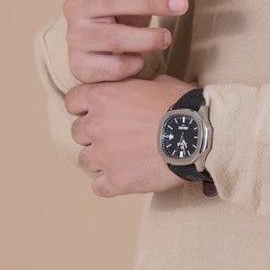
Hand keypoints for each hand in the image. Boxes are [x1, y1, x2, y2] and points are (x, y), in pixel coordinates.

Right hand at [61, 0, 187, 83]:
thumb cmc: (120, 11)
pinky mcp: (80, 65)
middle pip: (112, 0)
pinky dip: (134, 63)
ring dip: (147, 38)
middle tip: (181, 4)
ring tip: (166, 37)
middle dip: (149, 2)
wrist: (99, 49)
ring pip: (114, 37)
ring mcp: (75, 36)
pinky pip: (114, 66)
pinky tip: (140, 59)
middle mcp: (75, 6)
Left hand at [63, 72, 197, 196]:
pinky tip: (123, 178)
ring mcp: (104, 155)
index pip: (73, 101)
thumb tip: (136, 89)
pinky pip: (99, 187)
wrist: (197, 135)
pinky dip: (108, 183)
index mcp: (102, 97)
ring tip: (121, 158)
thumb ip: (135, 86)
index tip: (95, 112)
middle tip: (115, 136)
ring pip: (85, 160)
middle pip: (77, 132)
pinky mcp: (116, 180)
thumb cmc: (181, 105)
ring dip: (99, 159)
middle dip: (93, 134)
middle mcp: (96, 125)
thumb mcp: (157, 82)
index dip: (83, 107)